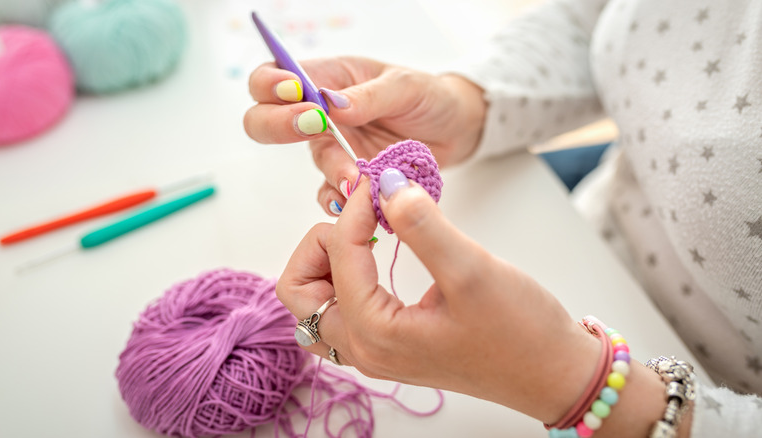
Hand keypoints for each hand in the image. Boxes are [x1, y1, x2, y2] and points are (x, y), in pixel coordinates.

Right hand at [243, 57, 485, 215]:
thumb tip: (331, 105)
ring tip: (357, 177)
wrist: (458, 129)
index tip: (295, 94)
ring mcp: (337, 147)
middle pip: (266, 120)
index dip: (270, 84)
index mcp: (329, 78)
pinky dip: (341, 200)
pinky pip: (332, 193)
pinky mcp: (352, 176)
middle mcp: (323, 113)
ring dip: (331, 168)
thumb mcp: (405, 86)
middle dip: (278, 126)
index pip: (275, 76)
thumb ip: (369, 96)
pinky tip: (356, 202)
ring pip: (313, 160)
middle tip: (313, 127)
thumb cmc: (431, 96)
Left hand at [276, 168, 602, 423]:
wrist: (552, 372)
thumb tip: (387, 184)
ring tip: (367, 236)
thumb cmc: (520, 331)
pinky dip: (345, 278)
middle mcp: (364, 349)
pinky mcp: (388, 345)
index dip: (356, 209)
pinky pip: (340, 310)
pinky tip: (379, 258)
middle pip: (299, 289)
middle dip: (321, 243)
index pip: (338, 256)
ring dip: (328, 262)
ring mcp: (373, 351)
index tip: (383, 181)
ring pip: (314, 302)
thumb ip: (423, 225)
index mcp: (375, 334)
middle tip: (363, 219)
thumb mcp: (472, 270)